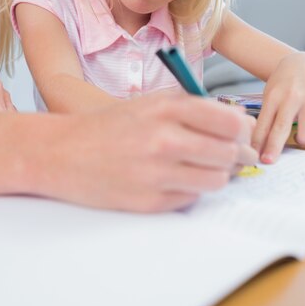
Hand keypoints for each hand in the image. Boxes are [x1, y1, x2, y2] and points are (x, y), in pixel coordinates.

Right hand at [30, 90, 257, 211]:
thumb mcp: (149, 103)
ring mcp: (156, 174)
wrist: (61, 153)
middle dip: (236, 155)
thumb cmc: (107, 126)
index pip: (231, 122)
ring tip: (201, 167)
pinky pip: (191, 199)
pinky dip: (189, 190)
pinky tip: (173, 180)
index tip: (240, 134)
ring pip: (216, 180)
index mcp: (165, 109)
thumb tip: (237, 125)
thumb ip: (191, 109)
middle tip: (231, 155)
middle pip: (229, 153)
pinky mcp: (149, 202)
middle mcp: (164, 140)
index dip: (243, 130)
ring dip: (216, 175)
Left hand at [252, 52, 304, 162]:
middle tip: (269, 161)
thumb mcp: (271, 94)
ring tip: (300, 128)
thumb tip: (259, 144)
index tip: (254, 156)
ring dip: (302, 138)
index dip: (258, 142)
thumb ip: (268, 117)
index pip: (264, 123)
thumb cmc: (284, 83)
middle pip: (282, 129)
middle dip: (274, 148)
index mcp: (274, 95)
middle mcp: (293, 97)